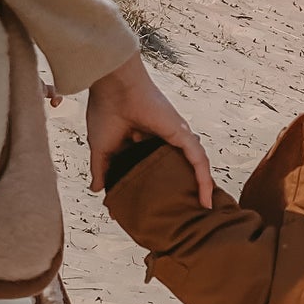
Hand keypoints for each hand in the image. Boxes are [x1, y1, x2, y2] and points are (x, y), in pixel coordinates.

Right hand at [85, 54, 212, 206]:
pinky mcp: (183, 135)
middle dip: (178, 191)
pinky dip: (204, 182)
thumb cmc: (105, 111)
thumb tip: (97, 190)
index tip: (145, 211)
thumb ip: (102, 170)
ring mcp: (175, 137)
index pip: (150, 169)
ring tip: (202, 211)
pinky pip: (199, 162)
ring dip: (198, 189)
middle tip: (180, 215)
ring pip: (192, 168)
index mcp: (141, 141)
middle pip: (174, 169)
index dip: (149, 189)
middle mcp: (161, 139)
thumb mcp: (102, 149)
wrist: (113, 88)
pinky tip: (207, 201)